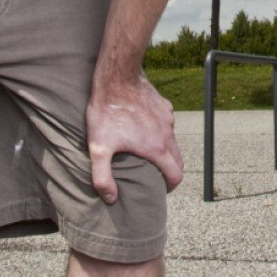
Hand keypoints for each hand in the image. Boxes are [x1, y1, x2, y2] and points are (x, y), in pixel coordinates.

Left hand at [85, 75, 183, 202]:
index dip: (169, 186)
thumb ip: (103, 178)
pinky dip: (160, 130)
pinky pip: (167, 123)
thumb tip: (112, 198)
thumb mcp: (98, 148)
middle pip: (178, 159)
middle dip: (170, 170)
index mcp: (156, 148)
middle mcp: (167, 133)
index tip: (159, 189)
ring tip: (146, 151)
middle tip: (154, 175)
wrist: (117, 78)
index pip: (176, 175)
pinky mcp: (164, 105)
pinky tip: (144, 127)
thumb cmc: (107, 112)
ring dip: (165, 149)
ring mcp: (167, 118)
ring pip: (172, 140)